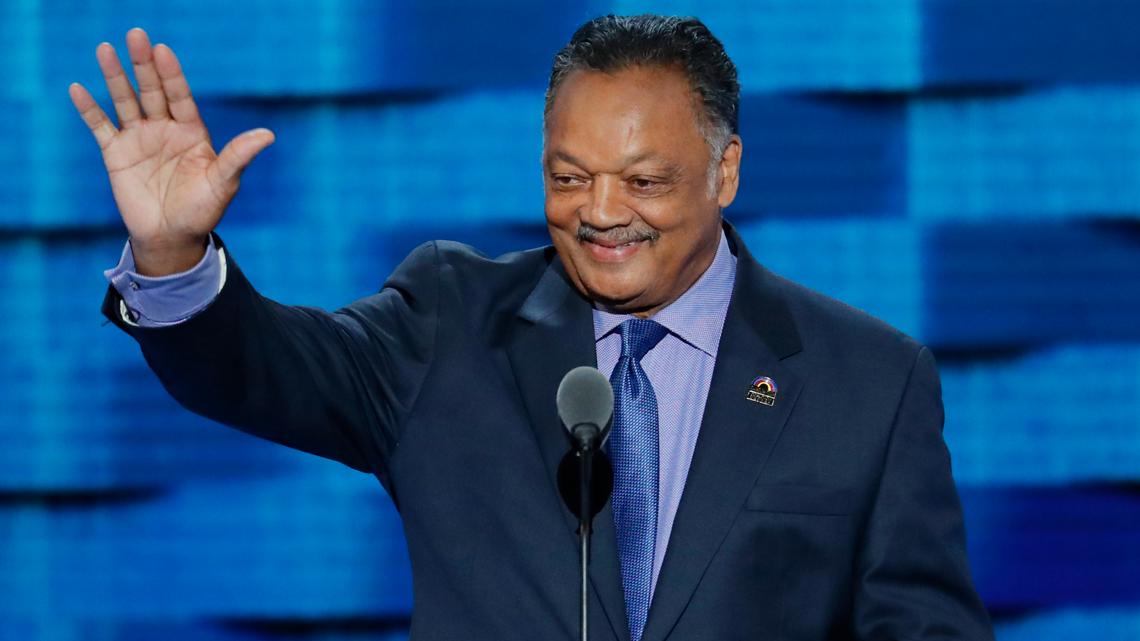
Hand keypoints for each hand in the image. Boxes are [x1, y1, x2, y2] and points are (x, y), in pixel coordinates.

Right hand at [69, 28, 274, 275]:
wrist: (172, 237)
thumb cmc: (203, 210)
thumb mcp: (223, 183)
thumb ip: (239, 156)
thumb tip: (268, 135)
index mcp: (191, 132)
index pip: (181, 96)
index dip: (172, 75)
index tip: (163, 50)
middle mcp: (165, 129)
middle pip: (152, 91)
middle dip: (144, 65)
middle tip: (136, 35)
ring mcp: (139, 139)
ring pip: (125, 101)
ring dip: (114, 77)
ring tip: (105, 50)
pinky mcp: (116, 154)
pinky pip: (101, 127)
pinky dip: (89, 110)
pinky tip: (77, 89)